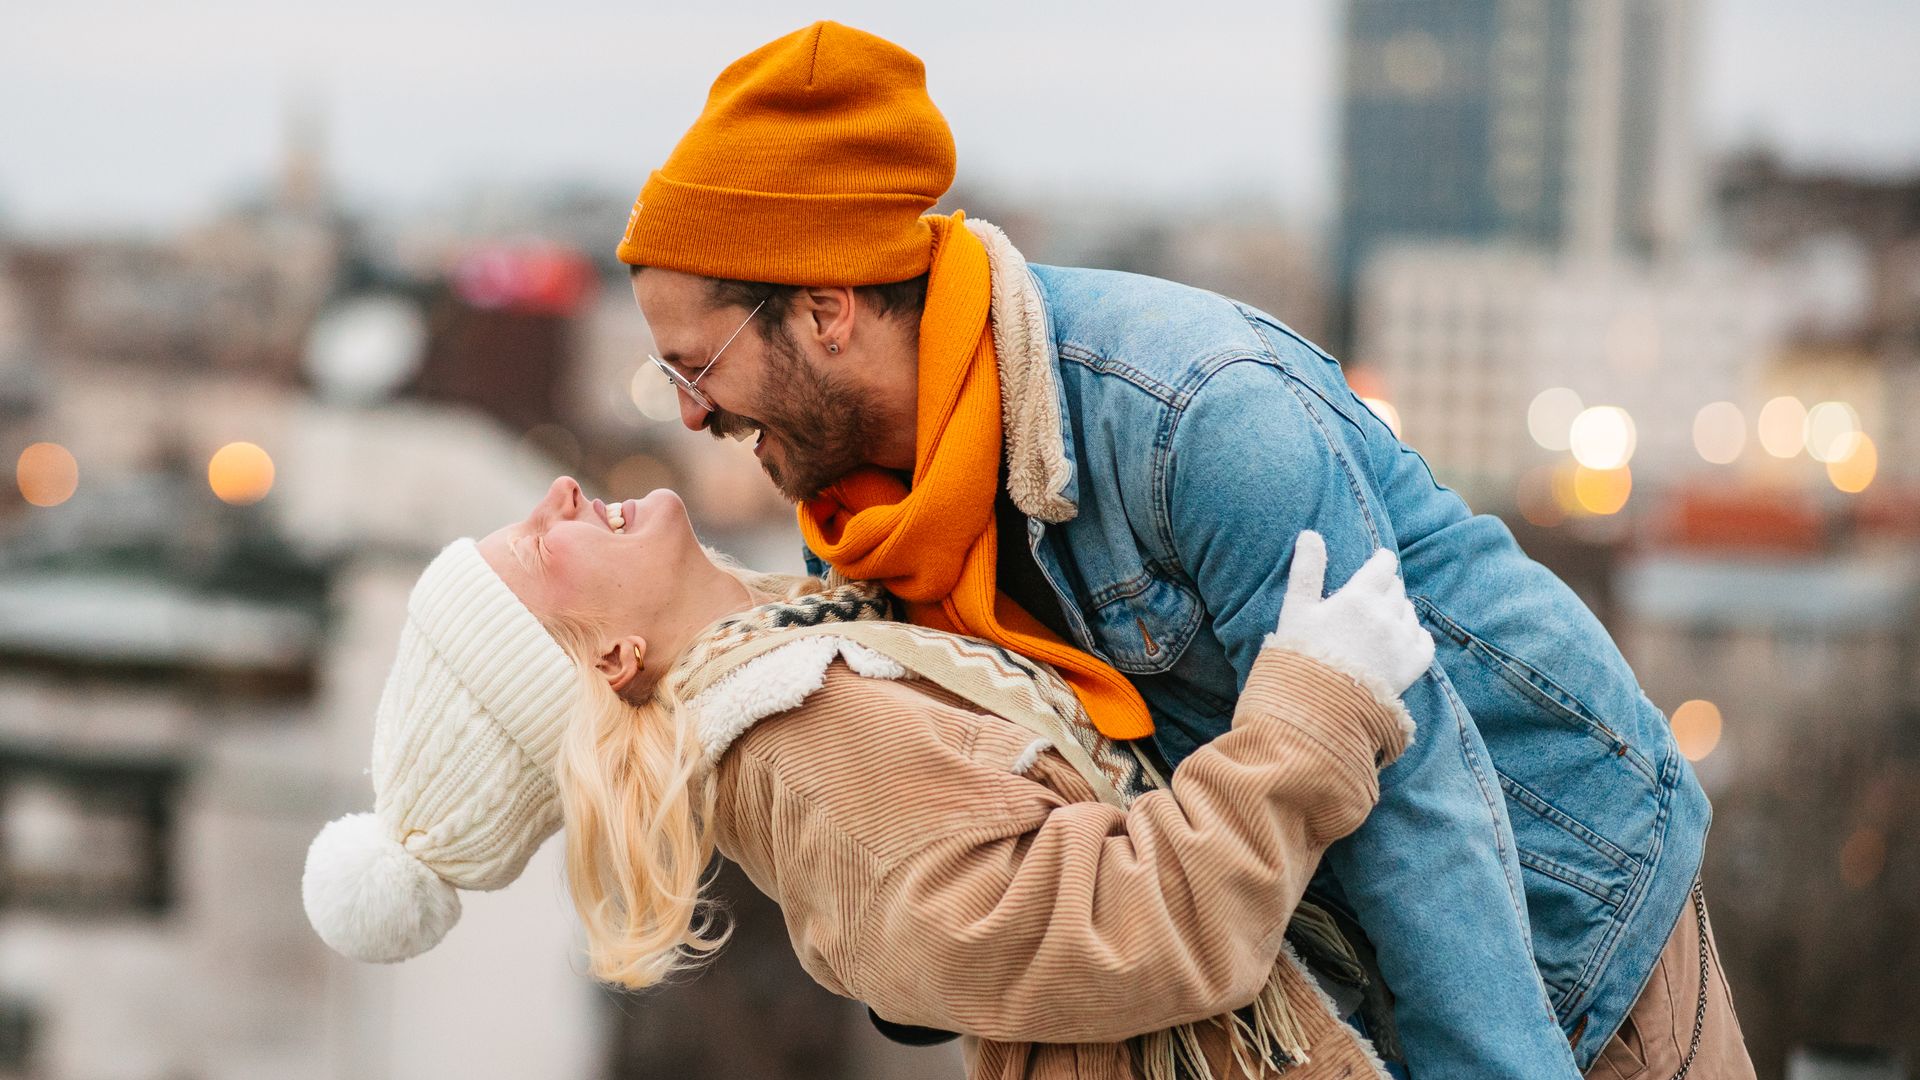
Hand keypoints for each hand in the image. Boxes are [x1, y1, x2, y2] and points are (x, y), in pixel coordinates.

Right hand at [1264, 531, 1433, 697]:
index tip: (1376, 564)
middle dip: (1386, 587)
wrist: (1318, 707)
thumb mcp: (1296, 610)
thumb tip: (1310, 534)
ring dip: (1397, 611)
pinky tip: (1401, 640)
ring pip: (1409, 612)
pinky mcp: (1412, 667)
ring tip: (1380, 622)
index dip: (1380, 562)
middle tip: (1369, 598)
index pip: (1383, 565)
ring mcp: (1402, 642)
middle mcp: (1386, 615)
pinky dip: (1415, 636)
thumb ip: (1306, 570)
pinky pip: (1424, 641)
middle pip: (1396, 588)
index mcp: (1359, 597)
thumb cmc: (1301, 656)